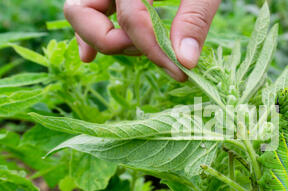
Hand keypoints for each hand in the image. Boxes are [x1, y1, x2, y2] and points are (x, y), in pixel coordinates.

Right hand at [64, 0, 220, 80]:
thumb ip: (194, 18)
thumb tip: (185, 62)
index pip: (130, 18)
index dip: (154, 50)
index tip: (179, 72)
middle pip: (83, 13)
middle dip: (116, 42)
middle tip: (153, 52)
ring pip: (82, 14)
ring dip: (104, 39)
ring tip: (139, 49)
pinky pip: (88, 11)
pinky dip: (91, 33)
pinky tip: (91, 55)